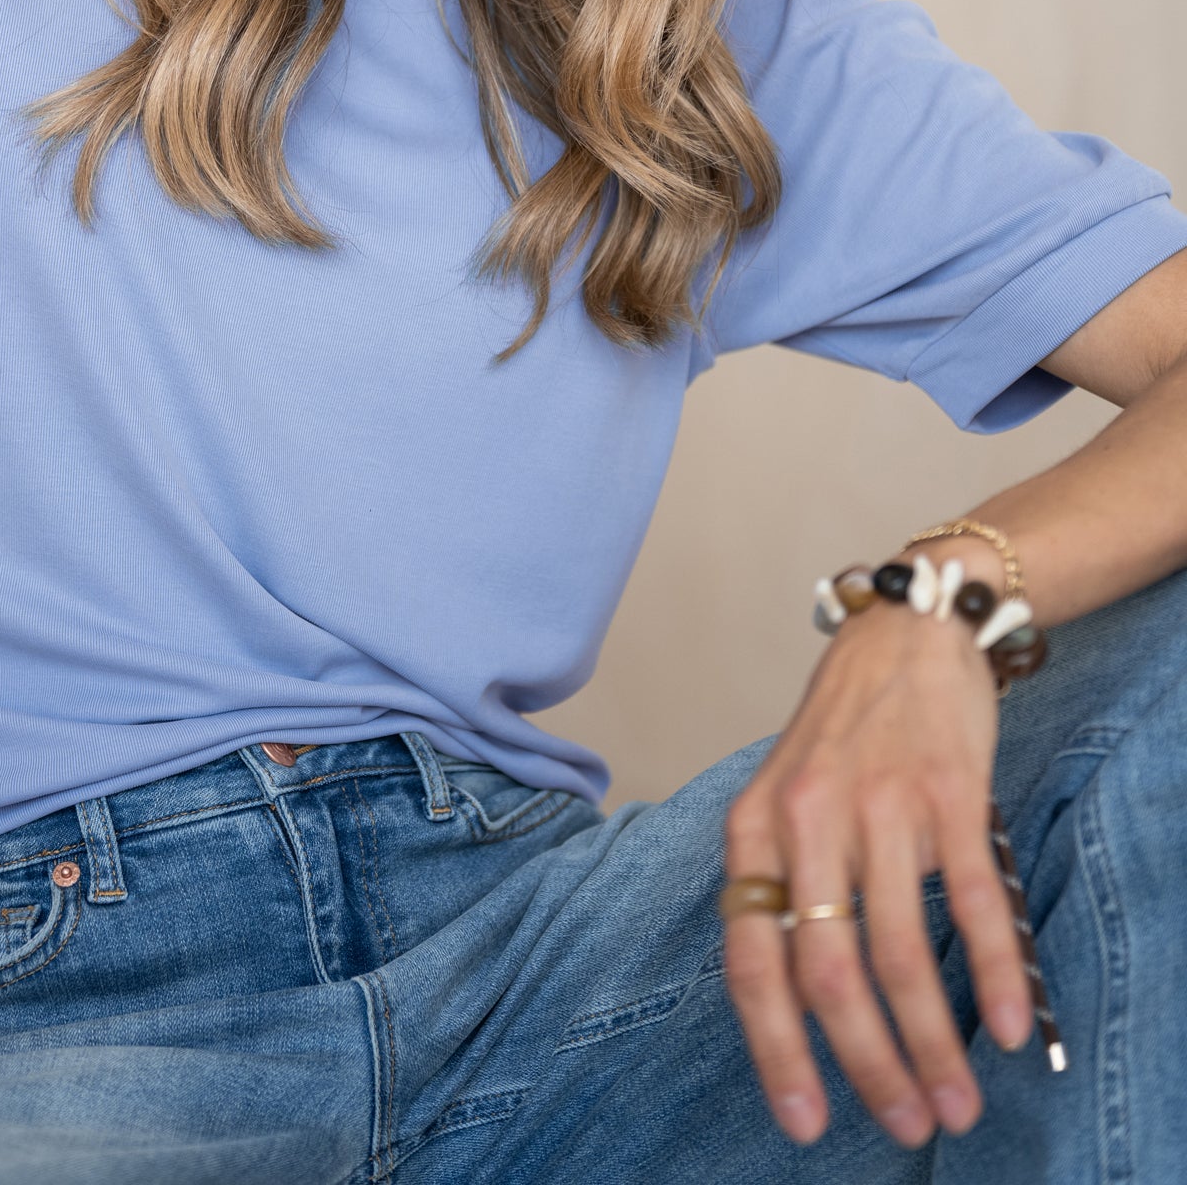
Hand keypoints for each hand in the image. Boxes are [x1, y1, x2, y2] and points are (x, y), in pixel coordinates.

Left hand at [722, 577, 1033, 1147]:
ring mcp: (879, 804)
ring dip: (932, 1042)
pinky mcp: (948, 793)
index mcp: (754, 828)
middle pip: (826, 971)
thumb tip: (794, 1005)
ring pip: (898, 952)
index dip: (776, 1048)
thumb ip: (783, 883)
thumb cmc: (842, 731)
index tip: (805, 1121)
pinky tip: (1003, 1027)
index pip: (752, 959)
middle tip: (902, 1124)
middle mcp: (806, 819)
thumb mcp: (782, 797)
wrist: (906, 631)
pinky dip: (989, 974)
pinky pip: (970, 902)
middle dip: (865, 1064)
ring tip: (956, 1103)